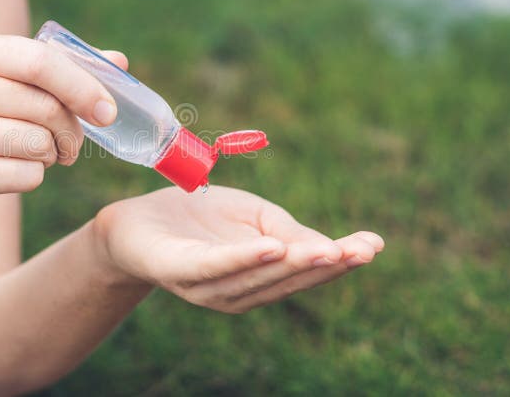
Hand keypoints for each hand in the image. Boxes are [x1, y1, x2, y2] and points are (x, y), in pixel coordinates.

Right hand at [0, 33, 127, 220]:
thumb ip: (63, 68)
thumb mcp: (8, 81)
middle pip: (45, 106)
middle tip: (72, 142)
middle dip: (72, 129)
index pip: (39, 60)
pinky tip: (15, 170)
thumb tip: (119, 61)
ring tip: (40, 153)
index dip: (83, 85)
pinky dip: (35, 176)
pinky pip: (25, 175)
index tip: (108, 111)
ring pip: (38, 143)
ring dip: (53, 154)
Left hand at [92, 186, 383, 313]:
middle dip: (325, 266)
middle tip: (361, 250)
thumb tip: (334, 247)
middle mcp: (237, 292)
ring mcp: (208, 287)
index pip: (304, 271)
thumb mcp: (253, 217)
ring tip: (327, 250)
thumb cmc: (199, 219)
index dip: (339, 261)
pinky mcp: (179, 272)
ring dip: (292, 265)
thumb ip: (288, 232)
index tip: (374, 244)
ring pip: (256, 278)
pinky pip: (213, 267)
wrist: (135, 221)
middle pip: (286, 280)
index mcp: (259, 279)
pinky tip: (269, 248)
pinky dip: (242, 260)